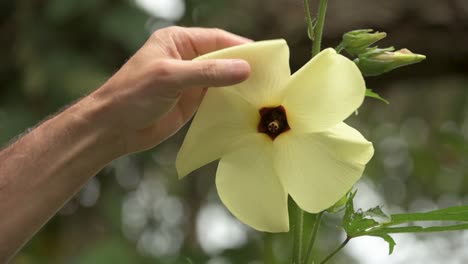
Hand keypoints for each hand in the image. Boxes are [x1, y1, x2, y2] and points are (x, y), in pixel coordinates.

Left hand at [88, 26, 250, 154]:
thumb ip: (208, 73)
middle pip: (223, 58)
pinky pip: (217, 97)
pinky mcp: (192, 101)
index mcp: (178, 41)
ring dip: (240, 84)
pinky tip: (247, 105)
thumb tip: (245, 68)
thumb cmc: (133, 95)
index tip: (265, 57)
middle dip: (244, 66)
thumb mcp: (170, 78)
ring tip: (265, 91)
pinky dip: (232, 100)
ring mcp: (190, 81)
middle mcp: (187, 58)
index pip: (217, 39)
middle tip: (270, 76)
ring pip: (223, 78)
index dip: (241, 47)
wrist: (114, 128)